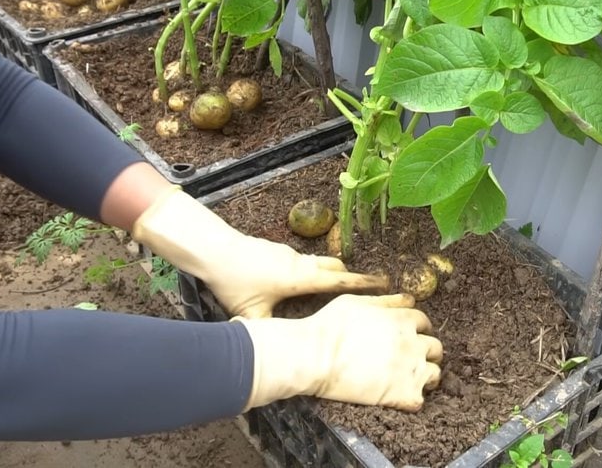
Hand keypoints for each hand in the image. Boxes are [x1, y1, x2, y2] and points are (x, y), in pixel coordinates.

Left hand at [132, 187, 387, 317]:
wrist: (215, 249)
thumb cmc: (235, 281)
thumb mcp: (252, 313)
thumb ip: (271, 331)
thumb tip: (279, 352)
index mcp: (302, 279)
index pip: (341, 280)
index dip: (364, 284)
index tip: (386, 284)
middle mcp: (301, 264)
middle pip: (335, 267)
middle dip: (353, 276)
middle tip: (370, 286)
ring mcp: (289, 255)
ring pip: (320, 262)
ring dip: (332, 271)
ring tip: (341, 285)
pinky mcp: (277, 251)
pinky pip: (304, 261)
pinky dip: (314, 269)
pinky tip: (304, 281)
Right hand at [234, 293, 442, 410]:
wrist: (315, 357)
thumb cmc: (329, 326)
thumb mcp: (357, 301)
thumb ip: (386, 300)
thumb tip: (407, 299)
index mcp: (403, 319)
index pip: (424, 323)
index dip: (417, 330)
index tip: (409, 337)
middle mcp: (413, 343)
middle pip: (435, 348)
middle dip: (426, 352)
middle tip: (411, 360)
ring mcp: (410, 370)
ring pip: (435, 374)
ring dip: (425, 376)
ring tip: (410, 381)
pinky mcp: (403, 394)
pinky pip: (420, 400)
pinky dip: (413, 399)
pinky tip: (401, 398)